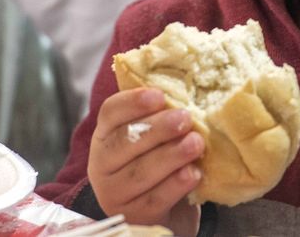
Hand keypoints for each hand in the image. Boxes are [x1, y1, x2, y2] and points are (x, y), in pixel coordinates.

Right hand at [87, 88, 204, 232]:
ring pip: (140, 172)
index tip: (158, 95)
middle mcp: (103, 164)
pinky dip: (176, 185)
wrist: (163, 208)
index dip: (133, 102)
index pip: (111, 113)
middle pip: (125, 142)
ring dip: (171, 156)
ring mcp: (115, 193)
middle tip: (185, 118)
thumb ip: (163, 112)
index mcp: (106, 135)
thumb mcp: (155, 135)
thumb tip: (189, 84)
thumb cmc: (159, 159)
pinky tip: (194, 173)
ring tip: (196, 143)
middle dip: (158, 128)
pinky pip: (155, 199)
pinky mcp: (135, 216)